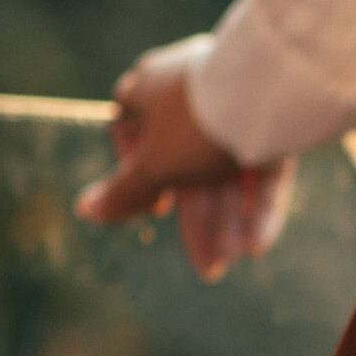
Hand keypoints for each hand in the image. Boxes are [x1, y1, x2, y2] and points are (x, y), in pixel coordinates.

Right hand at [79, 47, 294, 278]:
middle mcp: (190, 94)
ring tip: (234, 258)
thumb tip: (83, 209)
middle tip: (208, 265)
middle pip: (186, 165)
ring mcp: (234, 103)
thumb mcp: (153, 165)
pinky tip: (258, 244)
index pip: (130, 130)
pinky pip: (260, 165)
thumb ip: (123, 191)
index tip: (155, 210)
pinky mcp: (272, 118)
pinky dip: (258, 204)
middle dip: (198, 220)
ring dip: (228, 218)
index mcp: (150, 90)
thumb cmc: (195, 123)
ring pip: (226, 169)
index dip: (137, 174)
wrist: (266, 90)